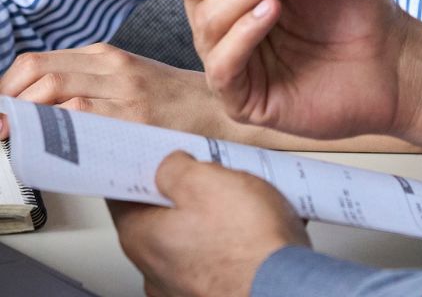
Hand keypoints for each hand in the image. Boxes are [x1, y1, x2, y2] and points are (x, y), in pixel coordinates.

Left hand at [0, 45, 226, 134]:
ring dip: (24, 117)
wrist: (222, 114)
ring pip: (52, 91)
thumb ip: (87, 86)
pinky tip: (47, 145)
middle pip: (36, 72)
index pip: (35, 62)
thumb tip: (31, 111)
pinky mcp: (135, 116)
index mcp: (107, 56)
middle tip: (1, 126)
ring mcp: (124, 91)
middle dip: (6, 102)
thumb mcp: (130, 81)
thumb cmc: (177, 104)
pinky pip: (80, 115)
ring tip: (17, 138)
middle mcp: (113, 67)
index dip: (5, 88)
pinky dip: (53, 129)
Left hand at [110, 151, 308, 296]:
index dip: (136, 170)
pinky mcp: (211, 295)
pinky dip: (228, 242)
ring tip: (242, 202)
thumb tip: (169, 166)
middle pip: (158, 217)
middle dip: (182, 193)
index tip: (152, 155)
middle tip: (211, 173)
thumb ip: (175, 169)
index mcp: (142, 238)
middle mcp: (153, 270)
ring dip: (208, 219)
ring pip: (188, 238)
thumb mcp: (206, 181)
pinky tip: (253, 230)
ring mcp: (181, 289)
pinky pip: (213, 258)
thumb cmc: (247, 242)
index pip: (120, 196)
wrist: (283, 288)